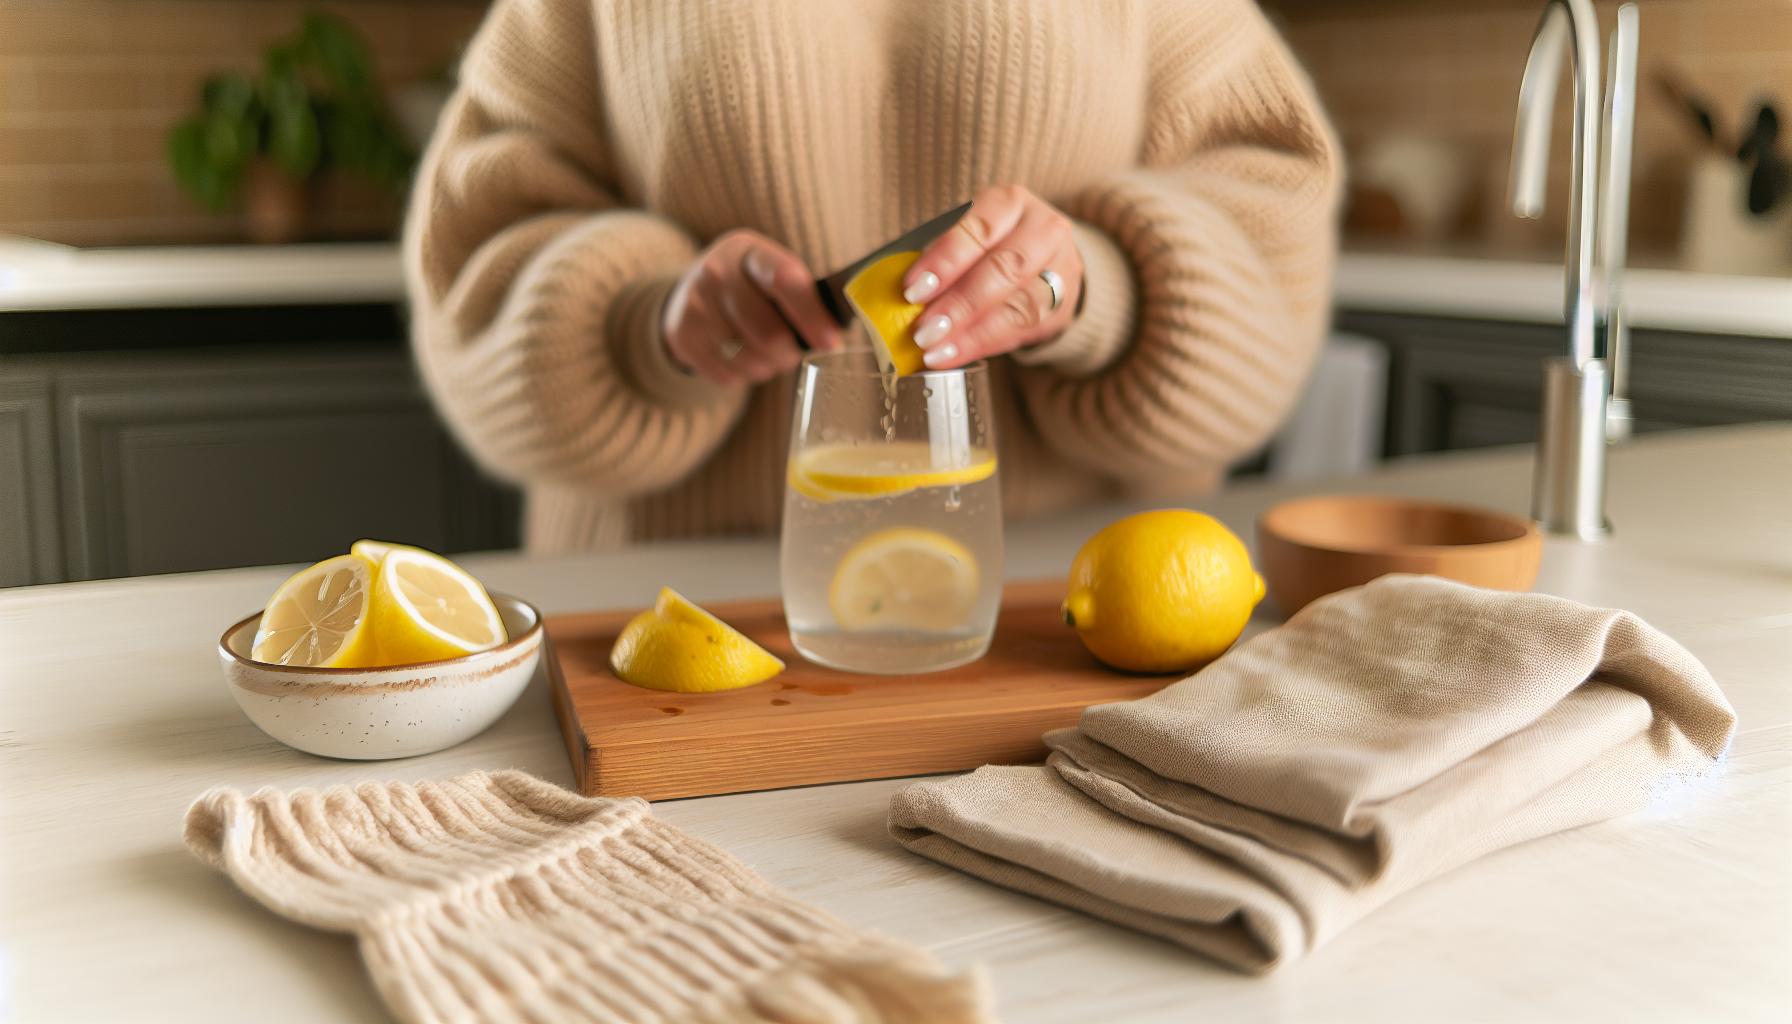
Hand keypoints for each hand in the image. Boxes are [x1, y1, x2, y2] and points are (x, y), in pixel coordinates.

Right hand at [662, 230, 843, 384]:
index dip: (811, 315)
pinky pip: (727, 375)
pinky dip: (743, 376)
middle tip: (792, 351)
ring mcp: (695, 303)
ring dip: (768, 367)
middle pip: (768, 332)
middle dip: (789, 352)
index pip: (784, 279)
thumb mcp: (773, 274)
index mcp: (751, 251)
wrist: (692, 293)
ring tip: (766, 355)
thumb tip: (835, 333)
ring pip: (749, 358)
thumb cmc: (752, 288)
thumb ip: (804, 296)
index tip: (831, 342)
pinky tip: (740, 359)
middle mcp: (717, 271)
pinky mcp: (682, 335)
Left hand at [900, 184, 1083, 369]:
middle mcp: (1043, 231)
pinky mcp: (1061, 308)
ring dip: (970, 333)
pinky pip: (1021, 330)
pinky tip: (954, 355)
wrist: (1047, 260)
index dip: (946, 260)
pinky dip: (982, 345)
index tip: (912, 289)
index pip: (979, 229)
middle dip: (959, 303)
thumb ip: (942, 256)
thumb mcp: (970, 234)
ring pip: (1016, 306)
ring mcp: (1059, 270)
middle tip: (922, 329)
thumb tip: (903, 292)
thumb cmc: (993, 244)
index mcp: (1011, 203)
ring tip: (934, 351)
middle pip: (1003, 268)